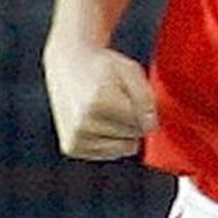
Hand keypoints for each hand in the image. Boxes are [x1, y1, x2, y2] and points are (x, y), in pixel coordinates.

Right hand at [42, 42, 157, 160]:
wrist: (67, 64)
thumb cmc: (103, 67)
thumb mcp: (130, 71)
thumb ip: (145, 99)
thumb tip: (150, 127)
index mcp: (98, 102)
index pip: (142, 123)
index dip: (144, 108)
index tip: (129, 92)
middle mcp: (83, 124)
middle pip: (133, 135)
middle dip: (133, 119)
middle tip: (115, 98)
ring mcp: (75, 138)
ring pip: (124, 148)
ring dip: (123, 131)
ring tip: (107, 109)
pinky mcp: (71, 148)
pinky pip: (109, 153)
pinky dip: (112, 141)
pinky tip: (100, 121)